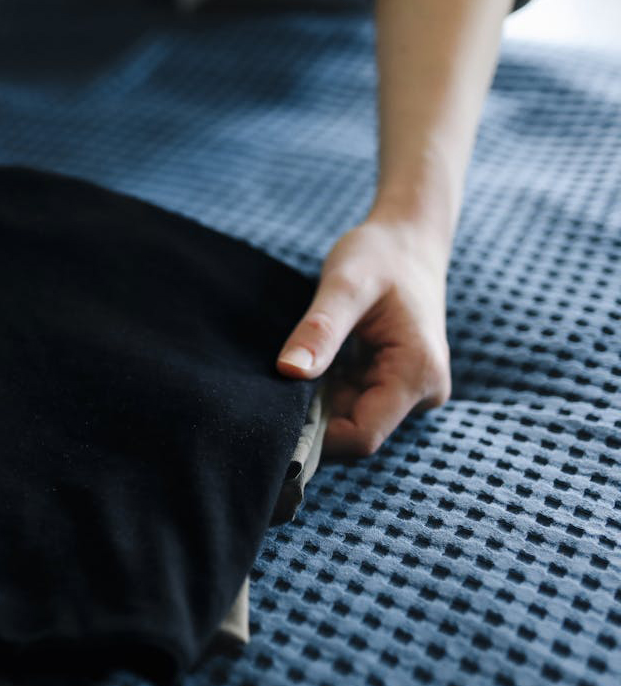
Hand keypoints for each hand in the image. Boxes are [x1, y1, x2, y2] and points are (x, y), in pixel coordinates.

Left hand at [276, 217, 452, 456]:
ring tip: (294, 368)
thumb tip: (289, 370)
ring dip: (316, 405)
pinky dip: (324, 392)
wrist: (408, 238)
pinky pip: (351, 403)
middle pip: (355, 432)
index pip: (362, 436)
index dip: (316, 437)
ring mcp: (410, 390)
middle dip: (312, 419)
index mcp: (417, 374)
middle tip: (273, 388)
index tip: (275, 412)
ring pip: (350, 420)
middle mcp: (421, 391)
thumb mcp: (346, 283)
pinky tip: (309, 366)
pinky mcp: (393, 383)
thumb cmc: (379, 254)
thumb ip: (321, 329)